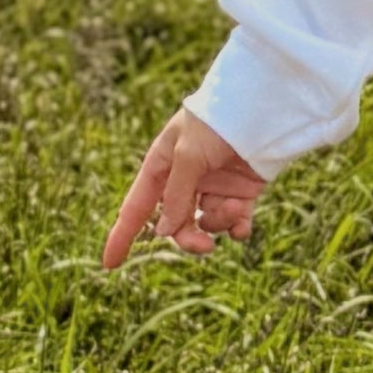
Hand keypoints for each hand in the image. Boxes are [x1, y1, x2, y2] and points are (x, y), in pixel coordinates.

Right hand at [103, 108, 267, 268]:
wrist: (262, 108)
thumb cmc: (216, 122)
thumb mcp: (188, 155)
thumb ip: (176, 195)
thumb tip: (162, 232)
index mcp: (162, 165)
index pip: (136, 207)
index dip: (122, 235)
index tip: (109, 264)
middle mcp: (185, 179)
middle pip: (175, 224)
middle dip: (188, 238)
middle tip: (205, 246)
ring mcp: (214, 187)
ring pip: (207, 224)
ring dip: (219, 222)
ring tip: (236, 207)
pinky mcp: (241, 192)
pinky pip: (234, 224)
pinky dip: (237, 228)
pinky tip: (242, 225)